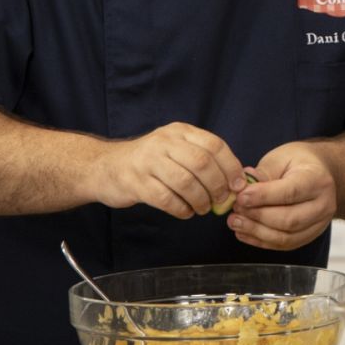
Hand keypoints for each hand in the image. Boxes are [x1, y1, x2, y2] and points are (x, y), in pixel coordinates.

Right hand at [91, 123, 246, 219]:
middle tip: (221, 201)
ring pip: (185, 182)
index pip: (214, 145)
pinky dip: (182, 209)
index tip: (238, 185)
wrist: (106, 167)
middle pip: (202, 163)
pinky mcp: (136, 182)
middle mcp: (164, 142)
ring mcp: (148, 161)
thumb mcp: (175, 149)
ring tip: (203, 208)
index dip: (231, 167)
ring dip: (200, 200)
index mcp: (179, 132)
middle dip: (217, 186)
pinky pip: (167, 199)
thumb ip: (202, 159)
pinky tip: (185, 212)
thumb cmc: (150, 162)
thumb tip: (236, 182)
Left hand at [227, 141, 337, 249]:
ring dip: (256, 232)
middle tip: (236, 209)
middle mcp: (323, 204)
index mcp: (317, 179)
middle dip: (257, 217)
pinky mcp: (310, 235)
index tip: (241, 197)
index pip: (291, 192)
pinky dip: (261, 241)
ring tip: (235, 222)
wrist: (320, 173)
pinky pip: (284, 245)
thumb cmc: (299, 162)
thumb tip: (243, 188)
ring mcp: (319, 223)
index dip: (263, 197)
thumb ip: (263, 173)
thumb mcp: (281, 157)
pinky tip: (244, 232)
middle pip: (289, 220)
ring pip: (286, 237)